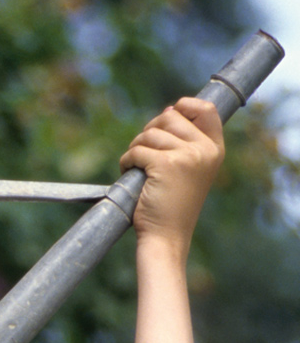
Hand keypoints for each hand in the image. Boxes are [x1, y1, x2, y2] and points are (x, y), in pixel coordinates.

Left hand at [120, 97, 224, 251]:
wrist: (167, 237)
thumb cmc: (173, 207)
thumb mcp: (190, 171)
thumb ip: (186, 143)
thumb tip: (169, 110)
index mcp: (215, 150)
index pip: (207, 109)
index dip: (185, 105)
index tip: (168, 115)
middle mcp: (204, 150)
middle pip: (170, 116)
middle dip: (149, 130)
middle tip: (142, 152)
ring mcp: (187, 156)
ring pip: (150, 133)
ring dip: (135, 148)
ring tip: (135, 167)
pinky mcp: (165, 165)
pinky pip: (137, 150)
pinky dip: (126, 160)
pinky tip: (128, 172)